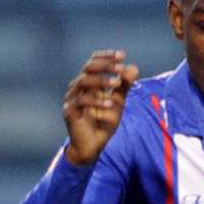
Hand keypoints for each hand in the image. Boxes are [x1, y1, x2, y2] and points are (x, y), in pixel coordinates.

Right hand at [62, 50, 139, 166]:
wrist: (92, 148)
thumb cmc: (102, 125)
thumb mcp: (117, 103)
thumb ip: (124, 86)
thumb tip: (134, 67)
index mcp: (88, 83)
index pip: (94, 62)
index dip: (106, 56)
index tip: (122, 55)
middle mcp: (77, 88)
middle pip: (88, 68)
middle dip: (106, 65)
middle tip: (121, 67)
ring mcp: (72, 99)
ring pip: (84, 81)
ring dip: (102, 80)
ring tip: (117, 83)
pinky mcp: (69, 112)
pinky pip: (82, 101)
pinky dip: (97, 100)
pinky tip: (110, 103)